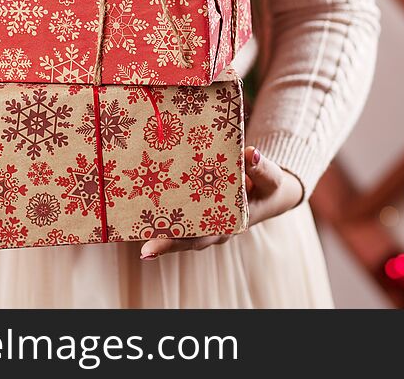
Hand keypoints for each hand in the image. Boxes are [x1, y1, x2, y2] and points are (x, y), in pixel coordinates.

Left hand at [139, 146, 303, 258]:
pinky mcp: (198, 207)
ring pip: (179, 227)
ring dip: (158, 227)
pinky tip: (141, 204)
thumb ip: (261, 168)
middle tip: (143, 249)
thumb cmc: (268, 184)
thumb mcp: (270, 176)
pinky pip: (179, 211)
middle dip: (164, 243)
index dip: (179, 242)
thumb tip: (251, 153)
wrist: (268, 188)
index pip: (203, 237)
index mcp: (232, 223)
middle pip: (186, 238)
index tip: (156, 248)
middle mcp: (215, 226)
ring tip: (133, 225)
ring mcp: (205, 219)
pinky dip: (162, 209)